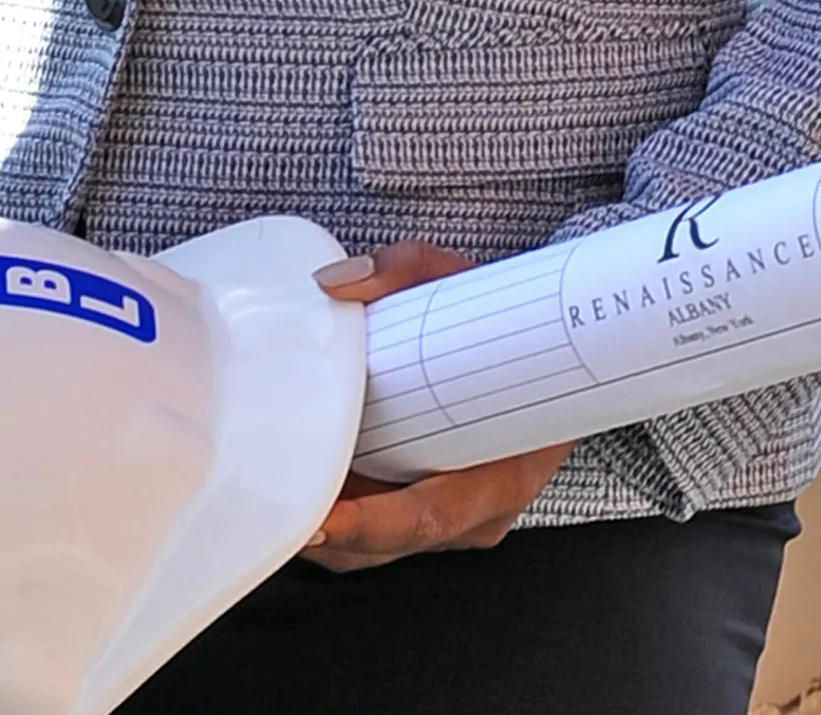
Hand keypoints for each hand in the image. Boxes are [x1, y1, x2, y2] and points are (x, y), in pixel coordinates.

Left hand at [299, 242, 573, 573]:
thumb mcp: (462, 282)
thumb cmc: (509, 326)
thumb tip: (336, 282)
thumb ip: (402, 269)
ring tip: (277, 489)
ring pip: (377, 551)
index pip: (429, 517)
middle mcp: (479, 512)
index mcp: (503, 474)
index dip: (370, 526)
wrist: (549, 349)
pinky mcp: (435, 519)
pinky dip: (340, 521)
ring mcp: (457, 523)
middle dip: (326, 531)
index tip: (319, 520)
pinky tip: (303, 486)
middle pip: (389, 544)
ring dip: (327, 529)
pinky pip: (379, 538)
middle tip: (271, 498)